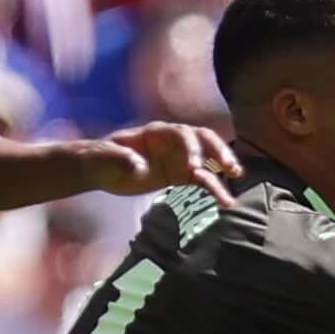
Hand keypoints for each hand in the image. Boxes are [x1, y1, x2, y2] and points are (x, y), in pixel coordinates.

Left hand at [95, 122, 243, 208]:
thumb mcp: (104, 157)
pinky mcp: (180, 174)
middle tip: (230, 168)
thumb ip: (120, 159)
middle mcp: (172, 141)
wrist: (100, 168)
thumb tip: (137, 164)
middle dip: (218, 151)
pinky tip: (225, 201)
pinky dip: (215, 188)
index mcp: (155, 132)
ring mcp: (178, 157)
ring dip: (223, 169)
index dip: (190, 148)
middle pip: (203, 140)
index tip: (194, 167)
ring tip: (234, 183)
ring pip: (207, 159)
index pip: (181, 133)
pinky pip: (202, 179)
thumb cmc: (100, 158)